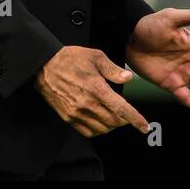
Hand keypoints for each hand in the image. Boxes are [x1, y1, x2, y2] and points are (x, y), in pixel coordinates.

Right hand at [35, 46, 150, 136]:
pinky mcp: (68, 117)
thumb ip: (113, 69)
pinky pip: (88, 132)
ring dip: (111, 125)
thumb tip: (128, 77)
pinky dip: (98, 130)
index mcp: (96, 88)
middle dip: (124, 120)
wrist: (44, 66)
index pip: (121, 109)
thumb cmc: (69, 59)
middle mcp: (87, 103)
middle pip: (113, 122)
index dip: (135, 119)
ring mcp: (77, 112)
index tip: (144, 126)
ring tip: (113, 116)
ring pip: (102, 129)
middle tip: (126, 113)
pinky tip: (100, 121)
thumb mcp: (95, 56)